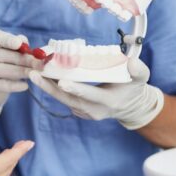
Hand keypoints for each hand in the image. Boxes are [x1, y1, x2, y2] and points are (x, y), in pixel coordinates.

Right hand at [0, 29, 44, 123]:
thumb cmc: (1, 66)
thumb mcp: (7, 54)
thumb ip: (16, 46)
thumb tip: (25, 42)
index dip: (6, 39)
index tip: (19, 44)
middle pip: (0, 54)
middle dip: (21, 59)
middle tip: (38, 63)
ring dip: (19, 71)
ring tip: (34, 73)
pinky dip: (12, 85)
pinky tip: (25, 85)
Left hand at [28, 57, 163, 129]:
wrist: (129, 106)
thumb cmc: (133, 88)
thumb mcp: (141, 78)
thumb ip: (139, 70)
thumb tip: (132, 62)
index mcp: (107, 102)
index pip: (90, 94)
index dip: (76, 88)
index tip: (61, 82)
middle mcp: (93, 110)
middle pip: (68, 98)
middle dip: (50, 87)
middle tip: (34, 74)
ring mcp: (84, 112)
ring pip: (63, 99)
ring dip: (47, 87)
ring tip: (34, 73)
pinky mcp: (78, 111)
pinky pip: (63, 99)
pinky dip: (53, 88)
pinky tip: (44, 76)